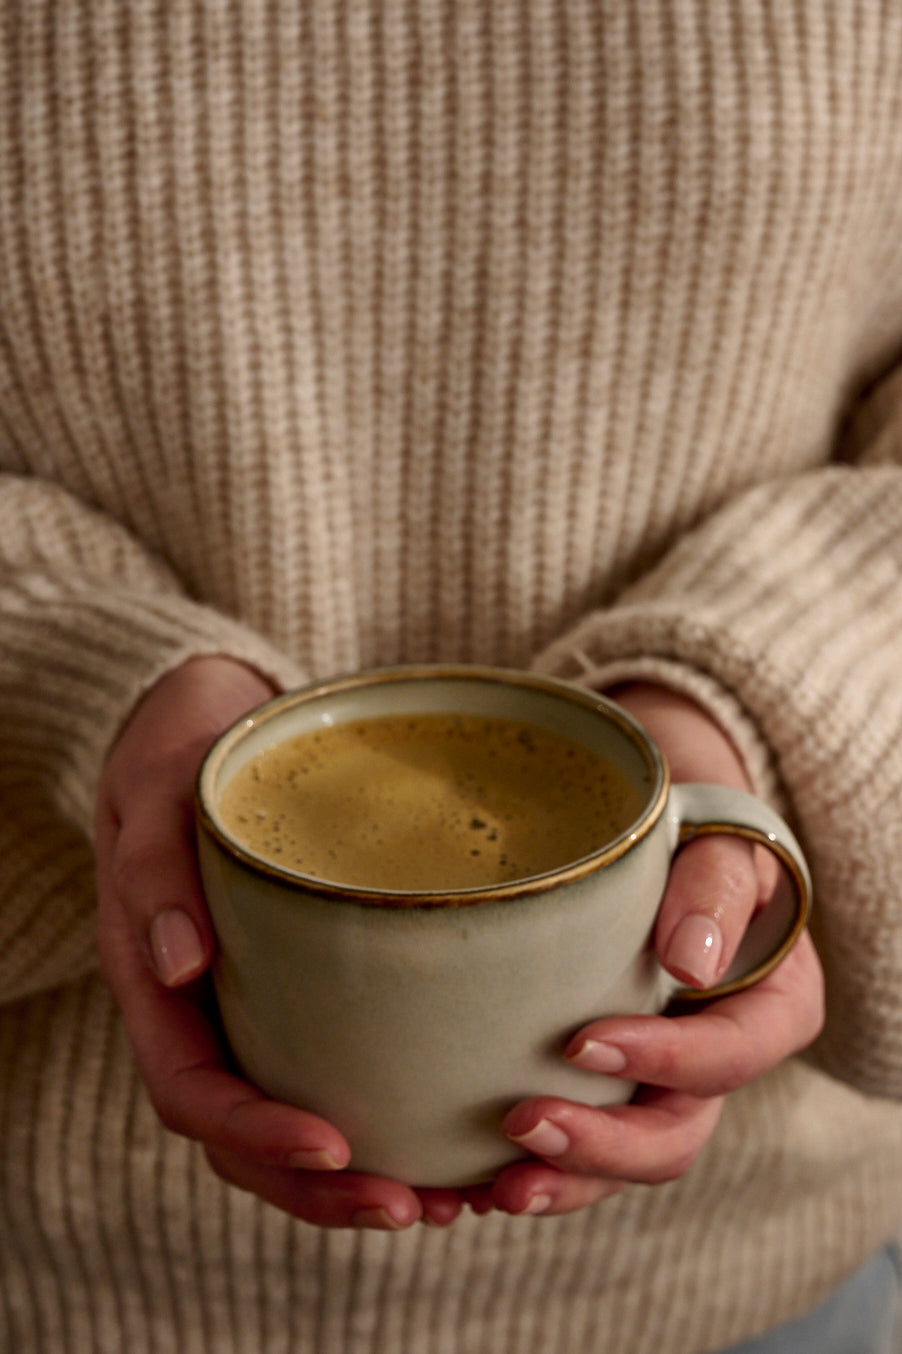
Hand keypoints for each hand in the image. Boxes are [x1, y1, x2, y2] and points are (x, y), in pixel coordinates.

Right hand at [95, 656, 462, 1229]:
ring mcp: (254, 1011)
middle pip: (248, 1138)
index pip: (192, 1091)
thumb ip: (157, 870)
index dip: (255, 1134)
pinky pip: (335, 1071)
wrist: (211, 731)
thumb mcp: (161, 794)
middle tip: (414, 1206)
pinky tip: (454, 1133)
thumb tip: (181, 963)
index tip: (334, 1144)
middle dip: (324, 1188)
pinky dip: (387, 1117)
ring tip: (454, 1200)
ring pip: (295, 1120)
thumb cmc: (185, 759)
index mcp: (157, 987)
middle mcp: (206, 1016)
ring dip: (364, 1177)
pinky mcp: (306, 992)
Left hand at [473, 682, 824, 1218]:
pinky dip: (525, 1170)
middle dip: (602, 1148)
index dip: (664, 1062)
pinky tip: (466, 1180)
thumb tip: (693, 964)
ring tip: (492, 1188)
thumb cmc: (694, 835)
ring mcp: (657, 1084)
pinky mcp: (603, 1090)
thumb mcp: (721, 840)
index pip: (728, 1056)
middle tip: (522, 1127)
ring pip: (621, 1160)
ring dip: (561, 1180)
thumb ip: (716, 888)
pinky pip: (575, 1146)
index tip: (583, 1042)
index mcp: (767, 1009)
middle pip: (674, 1135)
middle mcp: (714, 1062)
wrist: (655, 843)